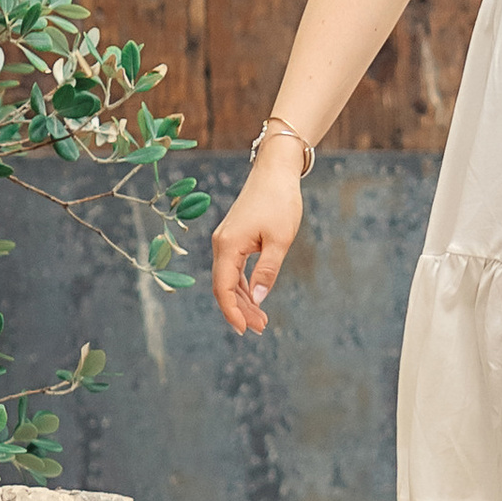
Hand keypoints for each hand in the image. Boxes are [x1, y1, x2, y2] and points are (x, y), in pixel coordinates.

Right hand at [212, 155, 303, 333]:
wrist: (276, 171)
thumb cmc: (280, 201)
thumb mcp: (280, 239)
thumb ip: (267, 270)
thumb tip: (259, 299)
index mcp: (227, 246)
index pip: (224, 288)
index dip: (232, 311)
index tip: (245, 329)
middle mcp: (221, 244)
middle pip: (225, 286)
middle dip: (240, 310)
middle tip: (260, 328)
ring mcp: (226, 241)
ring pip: (229, 279)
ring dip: (243, 300)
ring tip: (261, 320)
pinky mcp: (234, 238)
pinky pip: (234, 269)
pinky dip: (244, 285)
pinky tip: (255, 298)